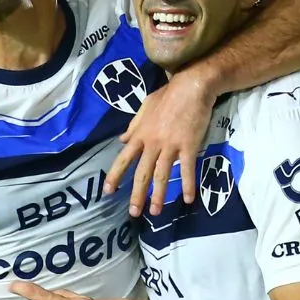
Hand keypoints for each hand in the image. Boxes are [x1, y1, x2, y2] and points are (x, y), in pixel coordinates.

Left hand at [104, 70, 215, 216]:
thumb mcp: (145, 107)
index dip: (115, 175)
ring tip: (155, 212)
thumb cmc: (169, 95)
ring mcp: (170, 145)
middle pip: (142, 173)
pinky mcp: (188, 146)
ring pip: (162, 175)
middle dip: (137, 194)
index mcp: (141, 134)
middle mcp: (152, 143)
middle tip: (134, 213)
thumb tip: (122, 140)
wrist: (191, 86)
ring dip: (159, 196)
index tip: (108, 191)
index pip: (124, 159)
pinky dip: (188, 185)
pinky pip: (188, 169)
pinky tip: (188, 199)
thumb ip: (134, 125)